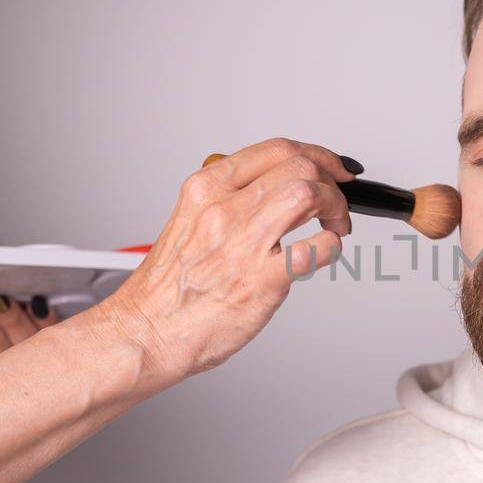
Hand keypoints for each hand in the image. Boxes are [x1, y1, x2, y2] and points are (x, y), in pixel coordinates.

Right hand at [96, 138, 356, 382]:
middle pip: (299, 166)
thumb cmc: (168, 289)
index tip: (332, 167)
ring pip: (308, 194)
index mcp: (206, 189)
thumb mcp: (190, 221)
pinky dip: (331, 246)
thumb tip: (275, 190)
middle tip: (335, 203)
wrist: (146, 332)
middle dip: (331, 181)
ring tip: (335, 225)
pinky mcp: (260, 280)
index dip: (317, 154)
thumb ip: (229, 201)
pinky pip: (314, 249)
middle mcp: (223, 209)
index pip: (275, 150)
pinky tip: (325, 252)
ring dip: (335, 207)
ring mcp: (242, 243)